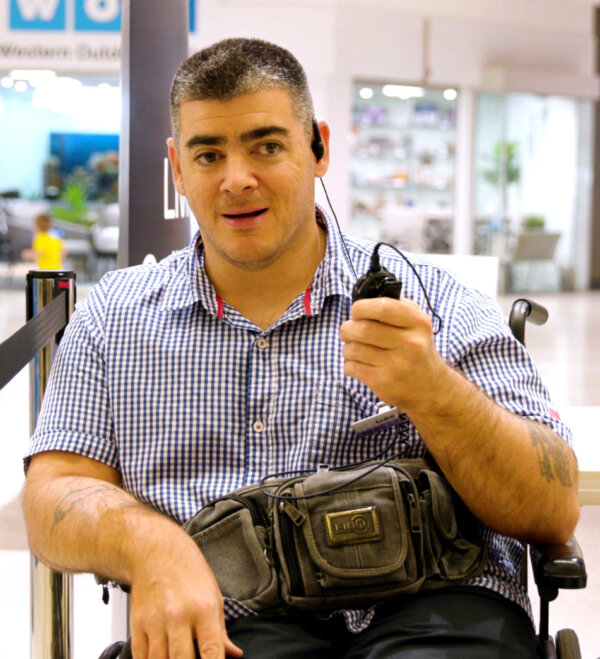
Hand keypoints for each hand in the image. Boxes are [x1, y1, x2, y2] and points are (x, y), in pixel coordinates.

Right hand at [128, 533, 242, 658]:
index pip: (211, 652)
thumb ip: (221, 631)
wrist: (156, 551)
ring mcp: (155, 621)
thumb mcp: (213, 596)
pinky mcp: (136, 624)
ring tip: (177, 657)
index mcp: (204, 609)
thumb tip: (234, 654)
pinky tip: (161, 657)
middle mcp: (179, 616)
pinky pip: (141, 657)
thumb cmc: (188, 571)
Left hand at [340, 297, 447, 413]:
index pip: (383, 308)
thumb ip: (397, 307)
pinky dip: (349, 364)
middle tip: (347, 331)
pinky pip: (352, 367)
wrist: (430, 387)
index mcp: (418, 323)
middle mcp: (411, 344)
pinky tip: (358, 363)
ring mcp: (397, 365)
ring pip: (354, 349)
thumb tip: (366, 298)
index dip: (361, 307)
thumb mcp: (417, 324)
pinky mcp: (384, 382)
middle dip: (347, 328)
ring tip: (353, 348)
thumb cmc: (417, 349)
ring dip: (347, 347)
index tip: (356, 312)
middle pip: (363, 329)